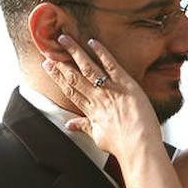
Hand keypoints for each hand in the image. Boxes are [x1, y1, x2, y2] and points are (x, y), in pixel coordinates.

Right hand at [42, 34, 161, 158]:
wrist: (139, 148)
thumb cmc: (122, 145)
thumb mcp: (99, 137)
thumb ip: (84, 126)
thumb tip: (70, 125)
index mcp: (90, 110)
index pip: (69, 89)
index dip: (57, 76)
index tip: (48, 66)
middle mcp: (97, 98)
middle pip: (74, 77)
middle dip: (60, 62)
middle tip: (50, 50)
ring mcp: (111, 90)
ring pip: (88, 68)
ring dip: (75, 52)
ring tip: (64, 39)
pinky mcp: (126, 85)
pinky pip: (112, 65)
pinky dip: (102, 53)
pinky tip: (93, 42)